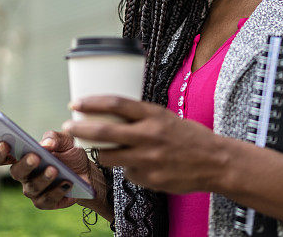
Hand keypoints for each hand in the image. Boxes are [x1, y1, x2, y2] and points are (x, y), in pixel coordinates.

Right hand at [0, 130, 91, 209]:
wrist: (86, 172)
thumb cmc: (70, 154)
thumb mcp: (66, 140)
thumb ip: (54, 138)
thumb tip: (46, 144)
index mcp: (23, 156)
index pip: (2, 157)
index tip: (4, 144)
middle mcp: (24, 175)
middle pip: (16, 172)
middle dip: (25, 164)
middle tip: (35, 157)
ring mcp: (33, 190)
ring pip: (32, 187)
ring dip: (43, 178)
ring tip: (54, 170)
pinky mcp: (45, 202)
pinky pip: (46, 199)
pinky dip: (57, 190)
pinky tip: (67, 182)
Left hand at [62, 96, 229, 193]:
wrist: (214, 162)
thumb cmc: (188, 136)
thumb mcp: (165, 117)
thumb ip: (140, 117)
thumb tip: (109, 114)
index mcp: (154, 116)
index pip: (116, 104)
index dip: (92, 103)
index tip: (76, 103)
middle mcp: (149, 136)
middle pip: (104, 132)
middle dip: (80, 129)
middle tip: (68, 126)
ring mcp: (148, 160)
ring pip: (108, 156)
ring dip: (98, 152)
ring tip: (96, 147)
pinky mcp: (148, 179)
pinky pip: (127, 172)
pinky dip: (126, 167)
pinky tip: (139, 164)